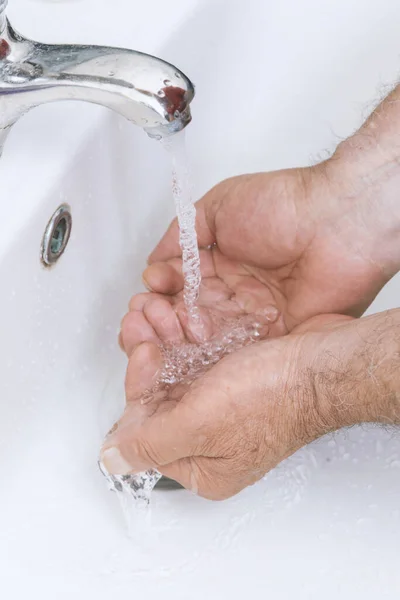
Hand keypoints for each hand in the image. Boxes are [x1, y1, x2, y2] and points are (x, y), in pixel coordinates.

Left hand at [102, 311, 399, 499]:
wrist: (322, 366)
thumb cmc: (273, 398)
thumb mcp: (200, 425)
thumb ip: (150, 443)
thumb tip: (112, 461)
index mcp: (202, 466)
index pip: (147, 429)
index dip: (139, 386)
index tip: (145, 350)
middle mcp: (211, 443)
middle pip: (160, 400)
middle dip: (151, 357)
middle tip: (147, 323)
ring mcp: (225, 412)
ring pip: (178, 375)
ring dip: (168, 344)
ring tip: (165, 314)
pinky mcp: (238, 385)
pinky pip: (200, 363)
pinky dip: (190, 342)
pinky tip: (189, 322)